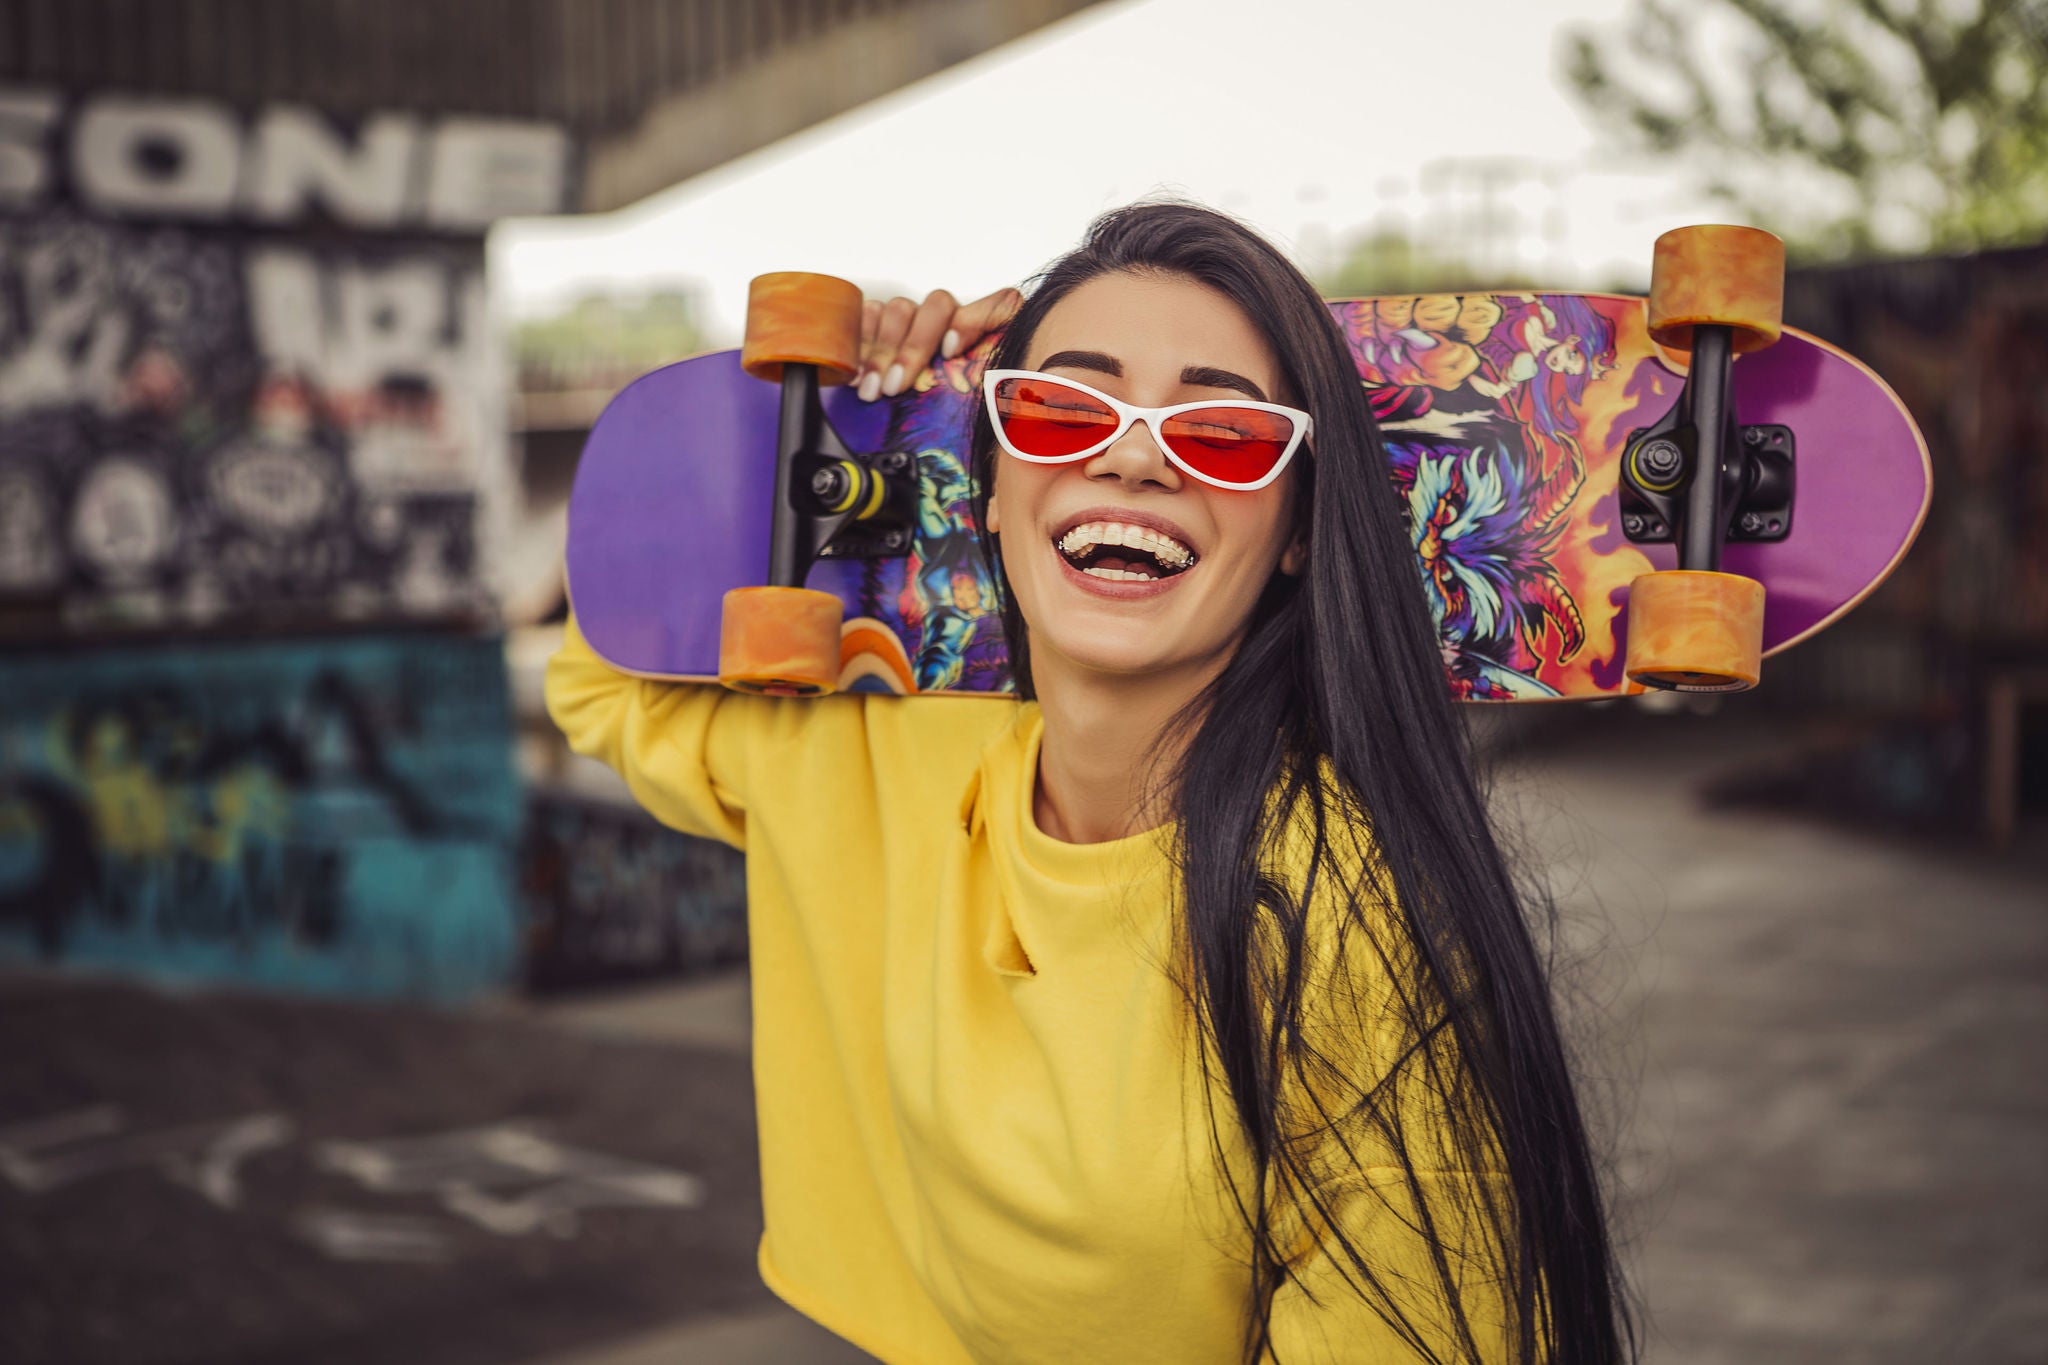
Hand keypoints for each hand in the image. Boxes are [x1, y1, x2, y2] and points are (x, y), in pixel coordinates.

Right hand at [853, 286, 1022, 400]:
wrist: (895, 422)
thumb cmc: (962, 416)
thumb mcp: (989, 414)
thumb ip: (1010, 404)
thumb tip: (1029, 414)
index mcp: (988, 336)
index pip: (1001, 305)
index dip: (974, 320)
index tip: (951, 352)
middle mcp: (952, 321)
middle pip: (937, 306)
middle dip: (914, 347)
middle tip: (896, 386)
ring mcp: (916, 318)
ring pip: (900, 309)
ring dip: (883, 351)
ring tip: (873, 389)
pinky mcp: (880, 323)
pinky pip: (868, 314)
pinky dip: (858, 343)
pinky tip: (854, 375)